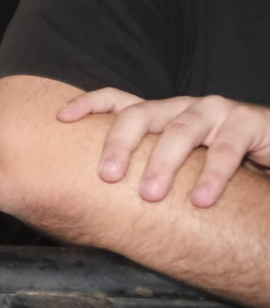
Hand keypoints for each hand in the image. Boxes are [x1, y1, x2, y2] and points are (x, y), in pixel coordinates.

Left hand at [59, 88, 269, 206]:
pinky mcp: (247, 121)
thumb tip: (96, 207)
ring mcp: (214, 111)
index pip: (118, 101)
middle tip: (108, 176)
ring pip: (179, 131)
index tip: (60, 118)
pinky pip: (227, 148)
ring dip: (163, 163)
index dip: (88, 104)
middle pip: (139, 115)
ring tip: (150, 195)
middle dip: (119, 144)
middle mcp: (181, 108)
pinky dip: (212, 175)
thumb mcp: (180, 165)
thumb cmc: (221, 166)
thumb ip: (148, 173)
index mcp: (160, 116)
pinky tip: (202, 199)